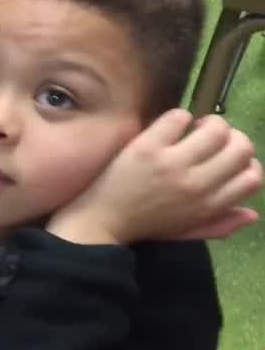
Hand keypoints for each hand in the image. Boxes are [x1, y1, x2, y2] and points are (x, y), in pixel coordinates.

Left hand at [48, 110, 261, 244]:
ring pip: (216, 128)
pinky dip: (179, 116)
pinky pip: (178, 118)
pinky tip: (169, 126)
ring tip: (194, 128)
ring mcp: (172, 164)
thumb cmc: (144, 225)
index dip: (246, 163)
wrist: (99, 223)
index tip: (227, 158)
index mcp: (209, 205)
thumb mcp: (186, 232)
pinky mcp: (147, 148)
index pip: (252, 177)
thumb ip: (220, 225)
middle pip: (241, 148)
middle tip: (211, 138)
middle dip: (232, 137)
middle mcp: (197, 184)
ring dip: (210, 122)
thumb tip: (253, 214)